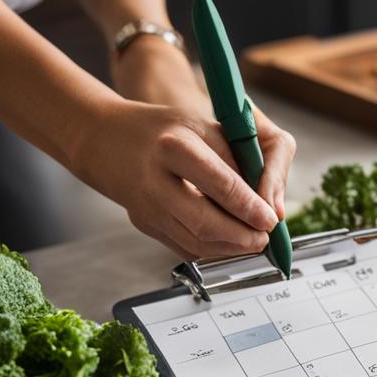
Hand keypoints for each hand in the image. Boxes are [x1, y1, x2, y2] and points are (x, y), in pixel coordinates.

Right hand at [93, 38, 295, 255]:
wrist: (105, 139)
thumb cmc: (162, 128)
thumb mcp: (202, 126)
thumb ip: (236, 159)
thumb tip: (264, 200)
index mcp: (173, 148)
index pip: (222, 185)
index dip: (251, 207)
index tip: (271, 220)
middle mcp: (154, 182)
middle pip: (205, 223)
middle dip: (243, 237)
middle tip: (266, 237)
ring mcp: (145, 208)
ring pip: (195, 242)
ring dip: (230, 248)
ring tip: (253, 242)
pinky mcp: (143, 224)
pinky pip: (183, 247)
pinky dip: (211, 249)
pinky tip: (230, 243)